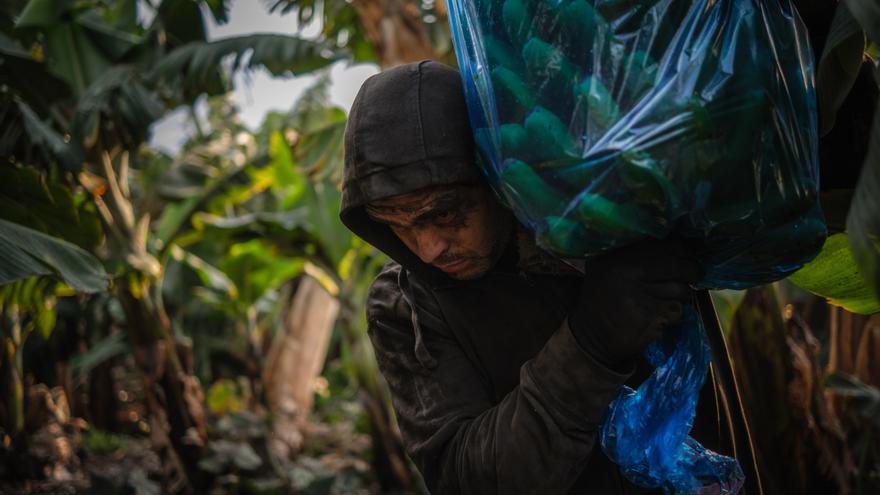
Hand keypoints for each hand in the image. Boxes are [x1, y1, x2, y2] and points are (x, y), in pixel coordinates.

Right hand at [568, 239, 701, 368]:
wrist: (590, 337)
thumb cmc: (603, 300)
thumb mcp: (606, 268)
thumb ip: (633, 254)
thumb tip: (678, 245)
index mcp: (615, 256)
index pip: (662, 245)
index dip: (680, 250)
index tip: (685, 256)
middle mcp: (624, 272)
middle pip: (675, 265)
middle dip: (690, 270)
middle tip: (693, 274)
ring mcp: (636, 295)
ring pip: (680, 288)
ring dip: (682, 294)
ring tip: (670, 298)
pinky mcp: (647, 316)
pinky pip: (676, 310)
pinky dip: (674, 314)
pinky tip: (661, 316)